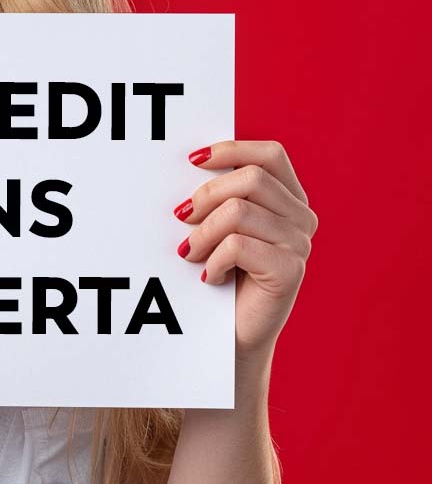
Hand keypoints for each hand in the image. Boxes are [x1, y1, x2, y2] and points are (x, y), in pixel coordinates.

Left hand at [173, 140, 317, 365]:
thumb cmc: (221, 271)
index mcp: (289, 198)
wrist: (231, 333)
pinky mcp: (291, 271)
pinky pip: (239, 246)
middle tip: (181, 217)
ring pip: (239, 211)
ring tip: (190, 253)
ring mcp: (300, 244)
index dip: (231, 150)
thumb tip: (191, 161)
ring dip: (203, 233)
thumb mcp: (221, 224)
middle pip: (251, 178)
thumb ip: (221, 193)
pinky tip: (209, 276)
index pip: (270, 154)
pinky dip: (212, 260)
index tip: (192, 160)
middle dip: (206, 194)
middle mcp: (301, 217)